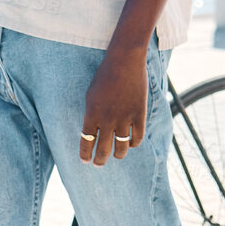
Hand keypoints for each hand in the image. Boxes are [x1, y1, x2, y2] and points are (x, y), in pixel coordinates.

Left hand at [80, 50, 148, 165]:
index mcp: (92, 114)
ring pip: (121, 148)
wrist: (124, 61)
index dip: (85, 155)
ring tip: (116, 156)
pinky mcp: (139, 114)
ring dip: (117, 155)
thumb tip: (93, 133)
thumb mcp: (91, 95)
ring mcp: (125, 118)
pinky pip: (137, 137)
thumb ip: (92, 115)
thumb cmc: (104, 76)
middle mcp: (107, 119)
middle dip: (100, 160)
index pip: (86, 142)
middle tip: (99, 163)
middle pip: (103, 150)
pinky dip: (133, 143)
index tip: (85, 161)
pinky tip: (130, 143)